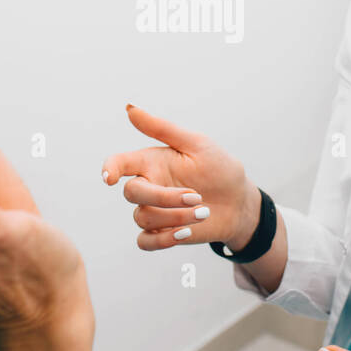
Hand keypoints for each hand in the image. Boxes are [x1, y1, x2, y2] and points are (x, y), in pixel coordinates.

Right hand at [100, 104, 258, 251]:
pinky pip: (145, 241)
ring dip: (174, 218)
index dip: (110, 169)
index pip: (120, 163)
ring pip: (143, 217)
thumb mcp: (196, 144)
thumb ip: (162, 128)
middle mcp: (149, 186)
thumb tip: (129, 108)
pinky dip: (162, 240)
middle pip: (132, 193)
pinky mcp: (163, 233)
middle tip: (196, 196)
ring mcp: (154, 211)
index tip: (110, 178)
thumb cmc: (219, 168)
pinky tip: (186, 233)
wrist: (239, 201)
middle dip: (164, 197)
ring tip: (204, 212)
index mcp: (151, 162)